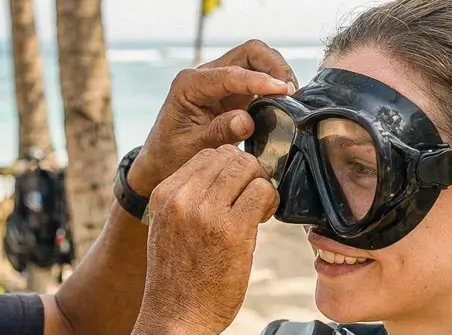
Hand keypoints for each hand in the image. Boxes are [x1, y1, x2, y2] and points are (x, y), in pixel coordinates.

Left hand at [128, 40, 296, 194]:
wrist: (160, 164)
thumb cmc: (169, 156)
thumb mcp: (192, 149)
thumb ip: (219, 133)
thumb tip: (247, 120)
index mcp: (189, 85)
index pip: (231, 73)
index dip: (260, 81)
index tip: (284, 92)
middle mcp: (205, 76)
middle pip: (249, 53)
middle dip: (274, 66)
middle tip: (292, 92)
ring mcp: (220, 83)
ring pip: (257, 61)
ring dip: (277, 74)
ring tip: (292, 98)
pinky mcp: (232, 94)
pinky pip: (258, 80)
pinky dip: (274, 87)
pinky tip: (284, 103)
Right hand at [139, 145, 277, 334]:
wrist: (175, 319)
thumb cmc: (178, 279)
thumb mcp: (169, 229)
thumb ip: (189, 200)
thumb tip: (227, 175)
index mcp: (164, 194)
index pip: (206, 156)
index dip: (228, 169)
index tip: (234, 193)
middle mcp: (181, 198)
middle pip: (229, 157)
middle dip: (247, 174)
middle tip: (251, 201)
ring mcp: (205, 212)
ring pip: (247, 169)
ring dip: (260, 186)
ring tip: (256, 212)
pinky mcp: (232, 230)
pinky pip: (262, 192)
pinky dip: (269, 202)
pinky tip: (261, 221)